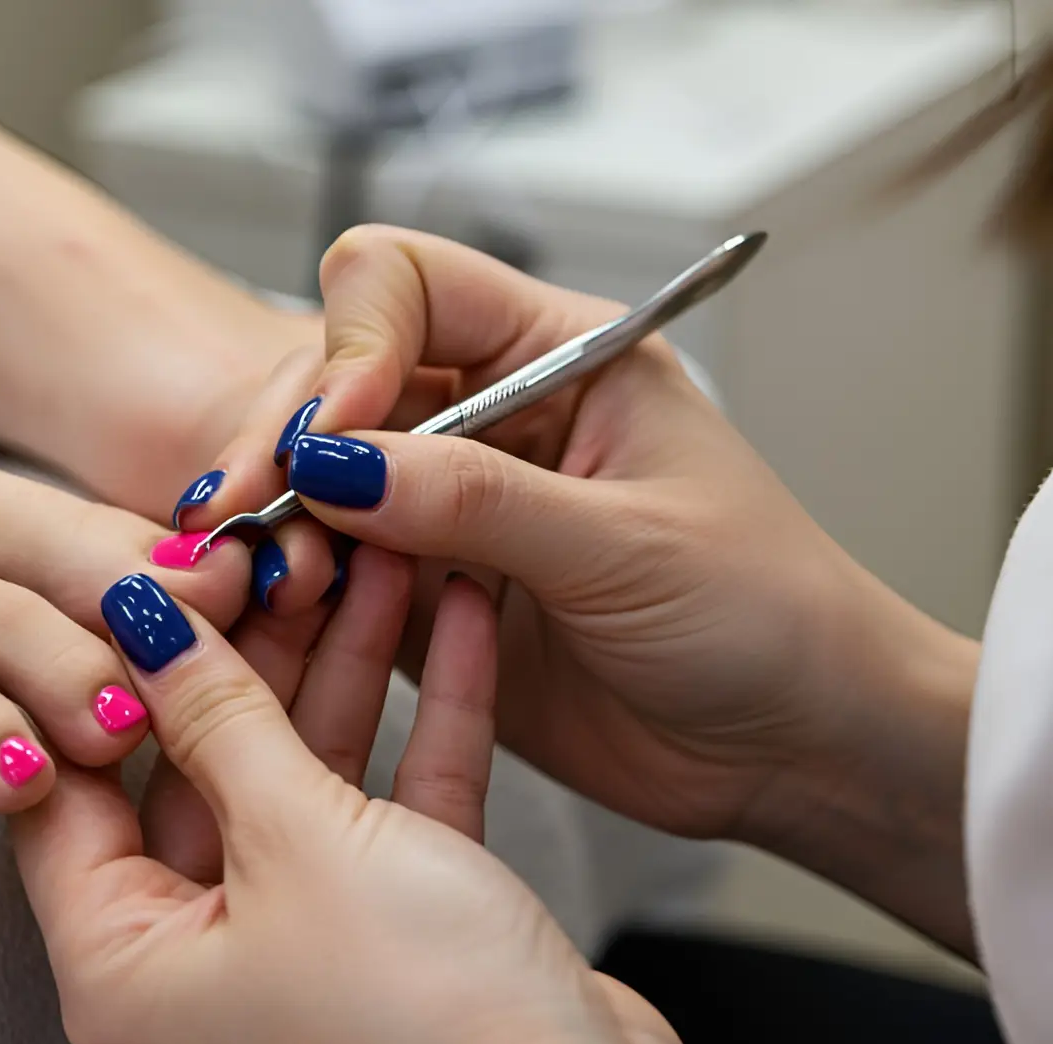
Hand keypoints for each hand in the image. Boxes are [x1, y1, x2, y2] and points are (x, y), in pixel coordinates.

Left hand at [12, 548, 690, 1043]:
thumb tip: (144, 620)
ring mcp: (303, 939)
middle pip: (196, 763)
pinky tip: (454, 612)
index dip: (109, 663)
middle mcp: (200, 957)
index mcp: (123, 964)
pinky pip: (394, 798)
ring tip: (370, 548)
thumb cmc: (426, 1033)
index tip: (155, 567)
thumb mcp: (299, 842)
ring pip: (303, 769)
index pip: (74, 781)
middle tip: (280, 544)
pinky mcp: (402, 926)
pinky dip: (426, 713)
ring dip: (345, 659)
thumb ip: (221, 718)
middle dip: (249, 644)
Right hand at [192, 226, 982, 950]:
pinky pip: (331, 573)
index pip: (406, 286)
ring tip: (264, 578)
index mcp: (558, 354)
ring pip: (318, 480)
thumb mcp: (625, 545)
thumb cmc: (768, 617)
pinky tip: (274, 616)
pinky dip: (293, 590)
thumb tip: (335, 461)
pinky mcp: (428, 598)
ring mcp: (452, 509)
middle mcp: (494, 416)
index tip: (336, 433)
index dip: (353, 345)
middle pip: (338, 381)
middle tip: (252, 513)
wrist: (799, 748)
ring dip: (279, 520)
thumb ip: (476, 500)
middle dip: (288, 440)